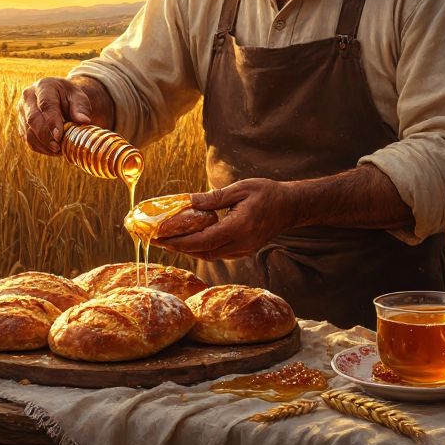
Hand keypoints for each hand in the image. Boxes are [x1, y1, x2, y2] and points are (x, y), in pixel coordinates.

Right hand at [19, 77, 93, 154]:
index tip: (59, 136)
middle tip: (58, 147)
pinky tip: (52, 150)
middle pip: (33, 119)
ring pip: (28, 132)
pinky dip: (40, 148)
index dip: (52, 121)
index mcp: (44, 86)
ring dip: (43, 144)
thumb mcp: (79, 98)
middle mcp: (28, 96)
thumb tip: (84, 121)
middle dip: (46, 136)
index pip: (46, 104)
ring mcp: (22, 111)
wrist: (59, 98)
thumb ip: (81, 108)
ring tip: (58, 150)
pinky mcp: (21, 124)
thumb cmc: (70, 98)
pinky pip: (27, 140)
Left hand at [157, 178, 296, 259]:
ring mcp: (242, 250)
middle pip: (201, 252)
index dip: (178, 241)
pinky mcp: (243, 251)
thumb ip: (214, 198)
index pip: (202, 240)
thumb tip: (189, 202)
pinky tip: (188, 240)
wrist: (290, 207)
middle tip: (154, 239)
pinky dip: (199, 248)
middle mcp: (240, 244)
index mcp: (239, 227)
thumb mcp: (240, 189)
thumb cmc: (267, 193)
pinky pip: (216, 253)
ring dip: (186, 250)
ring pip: (208, 255)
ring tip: (166, 240)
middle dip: (176, 247)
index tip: (159, 237)